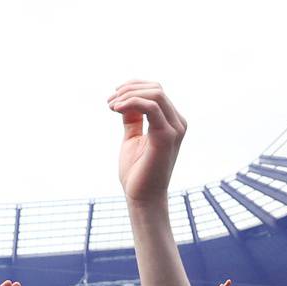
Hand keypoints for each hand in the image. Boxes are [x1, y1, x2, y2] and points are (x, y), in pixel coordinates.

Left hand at [109, 81, 184, 203]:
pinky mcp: (167, 136)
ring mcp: (174, 129)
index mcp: (170, 122)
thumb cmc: (138, 171)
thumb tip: (124, 101)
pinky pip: (152, 107)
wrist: (142, 197)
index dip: (132, 88)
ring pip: (155, 94)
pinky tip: (116, 109)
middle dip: (128, 89)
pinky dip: (132, 103)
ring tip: (111, 106)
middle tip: (109, 102)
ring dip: (128, 95)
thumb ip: (133, 119)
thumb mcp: (133, 138)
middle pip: (155, 88)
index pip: (155, 91)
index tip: (111, 100)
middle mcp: (177, 122)